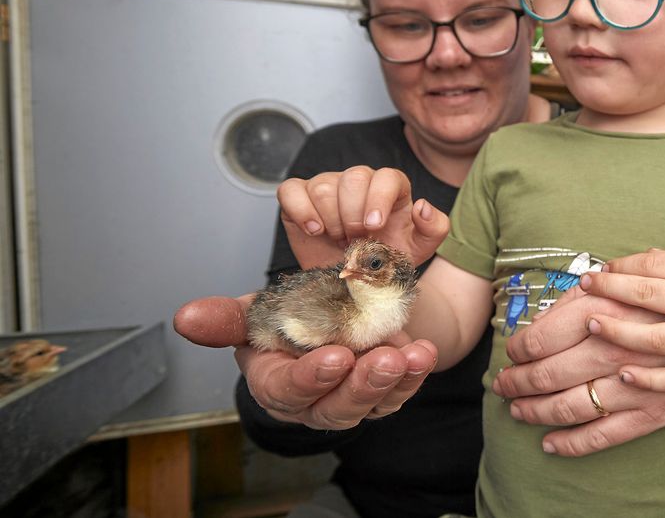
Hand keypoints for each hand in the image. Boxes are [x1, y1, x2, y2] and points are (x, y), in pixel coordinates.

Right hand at [174, 295, 438, 426]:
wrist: (323, 318)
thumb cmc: (283, 320)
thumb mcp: (253, 313)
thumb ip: (224, 319)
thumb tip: (185, 317)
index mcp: (275, 384)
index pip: (289, 390)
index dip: (311, 377)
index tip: (335, 357)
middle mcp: (314, 401)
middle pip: (337, 407)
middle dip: (362, 385)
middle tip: (385, 359)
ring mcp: (350, 400)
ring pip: (373, 403)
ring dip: (396, 381)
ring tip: (414, 356)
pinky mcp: (381, 393)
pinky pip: (400, 391)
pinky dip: (414, 374)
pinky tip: (424, 354)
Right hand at [277, 166, 449, 269]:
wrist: (355, 282)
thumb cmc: (386, 260)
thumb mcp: (418, 248)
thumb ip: (434, 227)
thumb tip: (422, 206)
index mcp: (390, 188)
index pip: (386, 177)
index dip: (379, 199)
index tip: (373, 227)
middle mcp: (359, 181)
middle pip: (354, 177)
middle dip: (354, 214)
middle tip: (355, 240)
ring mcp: (328, 186)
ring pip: (324, 185)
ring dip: (331, 220)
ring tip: (338, 240)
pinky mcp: (300, 196)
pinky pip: (291, 190)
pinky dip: (301, 210)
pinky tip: (315, 230)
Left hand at [492, 287, 664, 455]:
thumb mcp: (637, 276)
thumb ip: (595, 290)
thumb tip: (552, 304)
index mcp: (607, 311)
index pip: (543, 337)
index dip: (518, 348)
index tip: (511, 351)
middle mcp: (616, 349)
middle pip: (548, 373)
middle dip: (517, 382)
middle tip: (501, 384)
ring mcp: (636, 385)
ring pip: (569, 406)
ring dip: (536, 412)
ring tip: (517, 410)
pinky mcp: (654, 411)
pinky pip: (605, 435)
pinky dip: (573, 443)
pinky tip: (550, 443)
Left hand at [580, 248, 664, 391]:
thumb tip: (638, 258)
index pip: (655, 266)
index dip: (622, 266)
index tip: (598, 270)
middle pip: (650, 297)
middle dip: (611, 291)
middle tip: (585, 288)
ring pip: (657, 340)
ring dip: (620, 332)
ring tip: (593, 324)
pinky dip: (651, 379)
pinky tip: (624, 374)